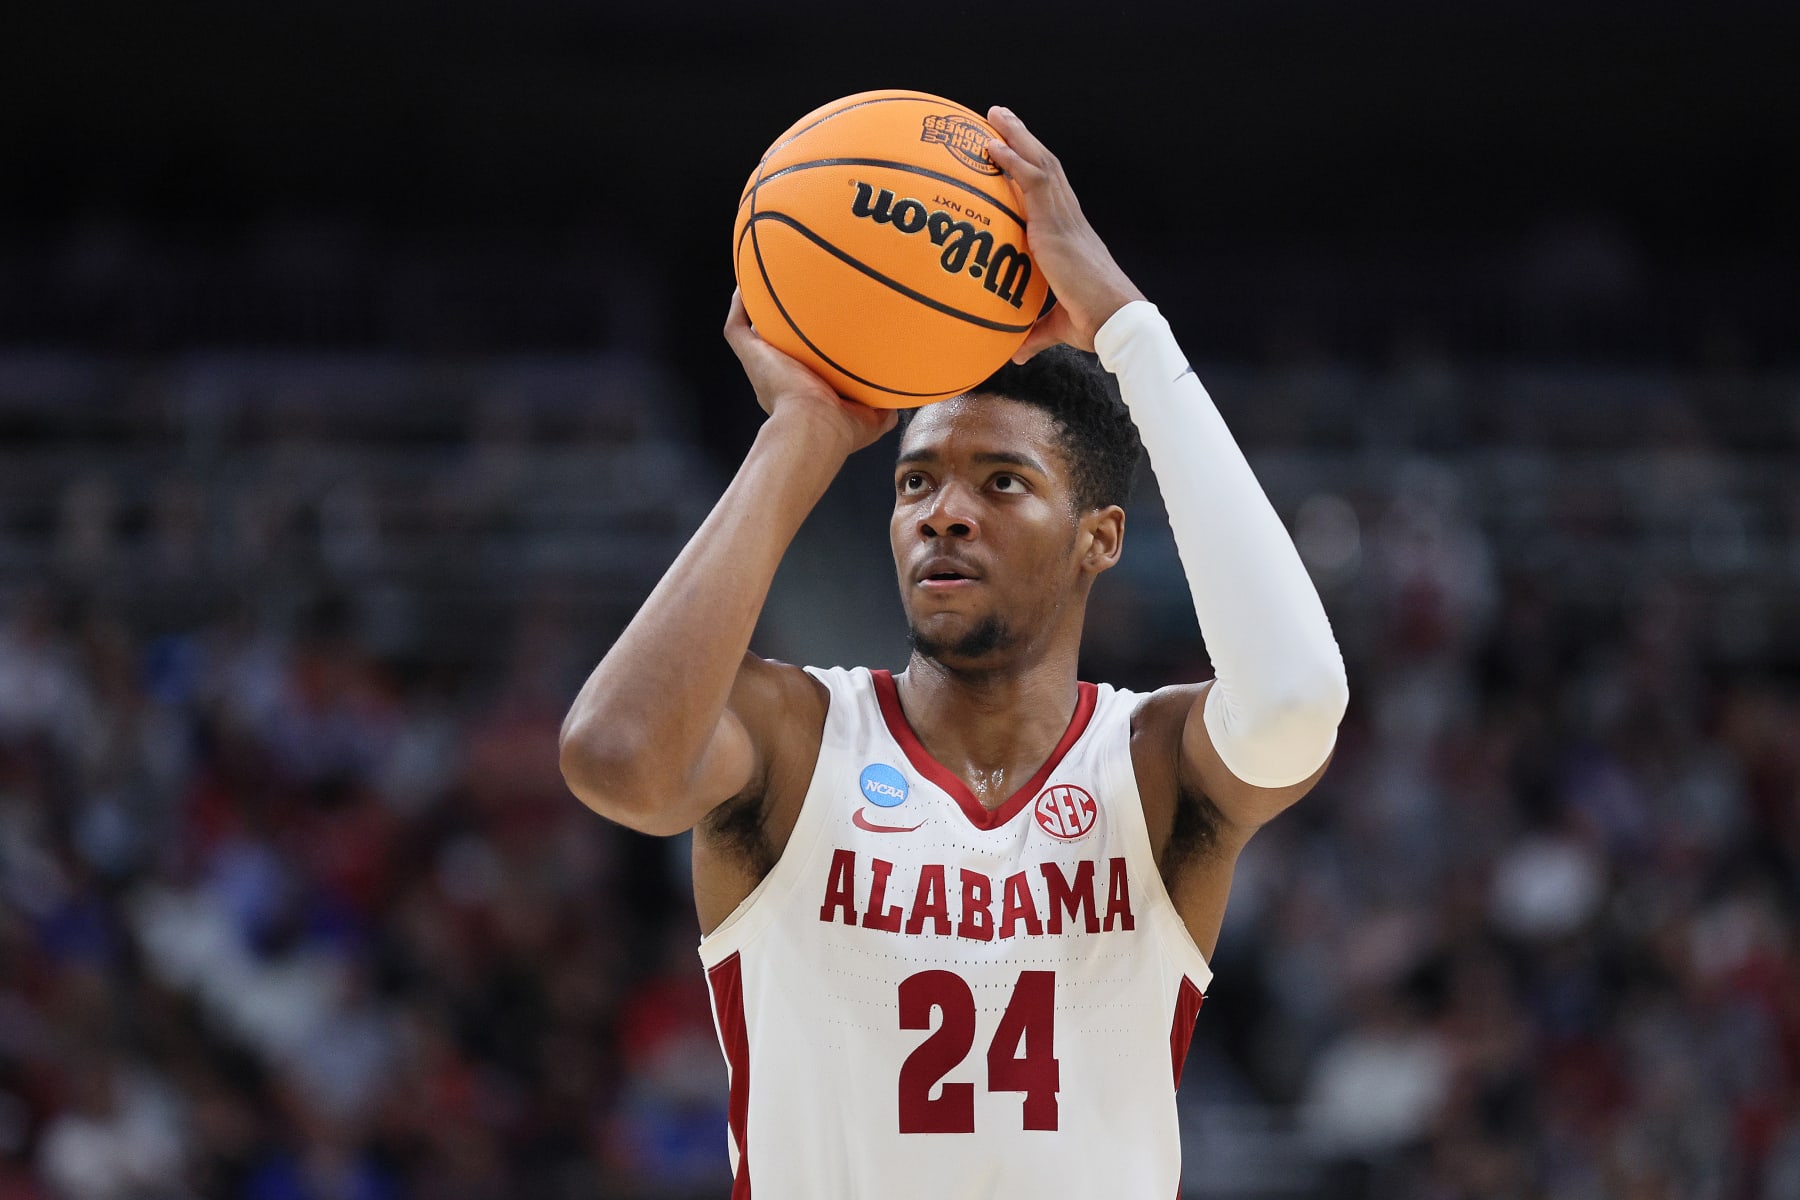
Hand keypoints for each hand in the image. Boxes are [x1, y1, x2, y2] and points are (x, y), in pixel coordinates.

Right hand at [723, 290, 897, 453]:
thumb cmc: (840, 431)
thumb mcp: (871, 420)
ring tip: (765, 284)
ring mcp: (762, 365)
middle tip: (794, 303)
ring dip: (756, 311)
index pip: (804, 366)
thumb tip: (897, 404)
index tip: (823, 333)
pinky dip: (739, 304)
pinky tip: (746, 284)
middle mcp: (779, 377)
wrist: (816, 427)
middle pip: (777, 346)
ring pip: (752, 334)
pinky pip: (737, 326)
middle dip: (782, 328)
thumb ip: (884, 408)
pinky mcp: (752, 355)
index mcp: (802, 392)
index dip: (811, 350)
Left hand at [985, 107, 1145, 362]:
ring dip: (1017, 136)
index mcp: (1070, 237)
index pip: (1051, 194)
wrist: (1115, 321)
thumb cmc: (1094, 325)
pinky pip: (1032, 181)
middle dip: (1024, 140)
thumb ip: (1033, 335)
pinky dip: (1011, 160)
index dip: (1033, 170)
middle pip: (1046, 166)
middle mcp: (1069, 220)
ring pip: (1040, 164)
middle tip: (1000, 117)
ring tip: (995, 114)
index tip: (1015, 152)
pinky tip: (991, 145)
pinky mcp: (1057, 225)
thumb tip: (1015, 354)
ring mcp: (1064, 219)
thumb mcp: (1056, 328)